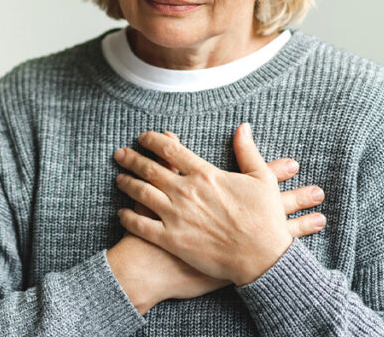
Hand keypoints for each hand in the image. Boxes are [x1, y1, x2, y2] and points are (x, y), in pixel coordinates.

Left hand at [114, 123, 304, 285]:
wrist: (262, 257)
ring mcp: (176, 216)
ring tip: (119, 179)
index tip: (144, 138)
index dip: (153, 140)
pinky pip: (141, 225)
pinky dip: (128, 217)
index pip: (170, 150)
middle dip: (131, 159)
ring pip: (141, 193)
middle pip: (149, 168)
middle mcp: (185, 192)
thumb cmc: (265, 218)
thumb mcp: (261, 178)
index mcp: (205, 174)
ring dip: (127, 183)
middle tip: (120, 154)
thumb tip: (243, 127)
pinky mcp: (171, 239)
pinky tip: (121, 213)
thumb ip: (247, 150)